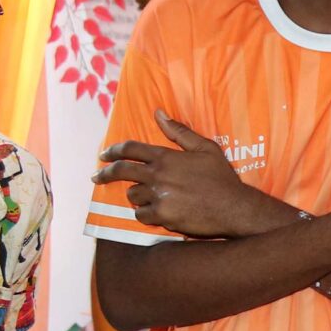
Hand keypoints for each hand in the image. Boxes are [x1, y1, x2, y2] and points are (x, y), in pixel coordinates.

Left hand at [95, 116, 265, 238]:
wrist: (234, 208)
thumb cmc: (222, 178)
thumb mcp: (206, 148)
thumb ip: (179, 132)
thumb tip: (158, 114)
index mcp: (166, 156)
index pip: (130, 149)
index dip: (113, 150)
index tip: (103, 155)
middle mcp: (158, 175)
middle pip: (121, 171)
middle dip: (105, 173)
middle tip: (97, 177)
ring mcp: (158, 196)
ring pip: (132, 195)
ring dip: (136, 195)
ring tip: (146, 196)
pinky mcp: (162, 216)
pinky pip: (141, 215)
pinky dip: (145, 213)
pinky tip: (155, 211)